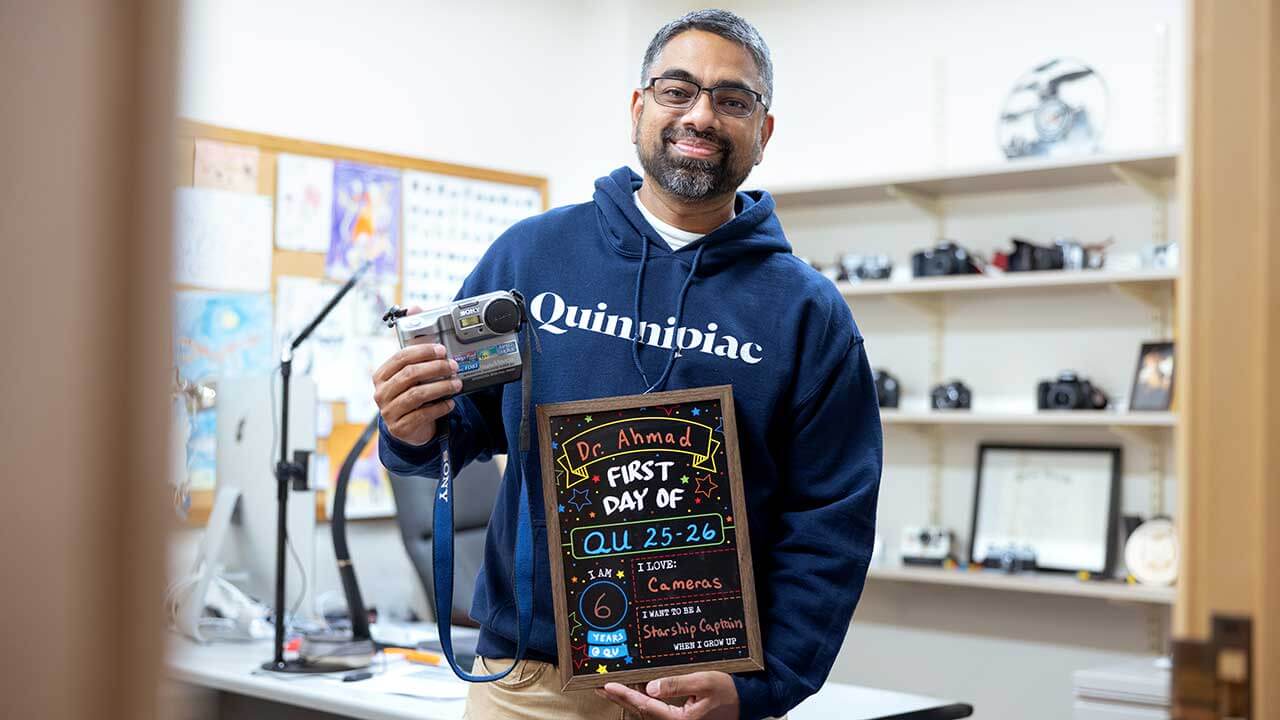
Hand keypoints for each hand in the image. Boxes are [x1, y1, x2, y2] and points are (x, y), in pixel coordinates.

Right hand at [372, 335, 459, 445]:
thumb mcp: (409, 383)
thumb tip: (443, 356)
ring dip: (441, 387)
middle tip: (453, 367)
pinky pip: (423, 414)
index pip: (401, 357)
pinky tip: (450, 403)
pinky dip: (440, 407)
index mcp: (381, 377)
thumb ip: (420, 368)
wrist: (406, 430)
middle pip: (410, 374)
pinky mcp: (399, 428)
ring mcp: (388, 412)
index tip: (442, 350)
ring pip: (417, 394)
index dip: (423, 351)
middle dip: (436, 368)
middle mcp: (381, 393)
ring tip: (456, 384)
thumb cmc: (410, 399)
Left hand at [596, 672, 738, 719]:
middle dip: (620, 698)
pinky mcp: (682, 717)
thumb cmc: (728, 692)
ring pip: (648, 710)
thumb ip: (676, 684)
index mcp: (679, 719)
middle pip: (642, 710)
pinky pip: (657, 708)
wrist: (746, 702)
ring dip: (630, 698)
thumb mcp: (702, 682)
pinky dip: (644, 699)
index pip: (645, 704)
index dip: (624, 694)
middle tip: (601, 687)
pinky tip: (637, 691)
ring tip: (613, 688)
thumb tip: (651, 687)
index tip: (608, 685)